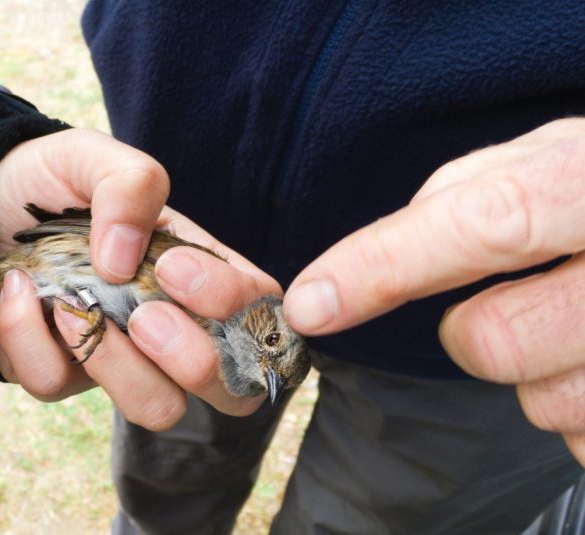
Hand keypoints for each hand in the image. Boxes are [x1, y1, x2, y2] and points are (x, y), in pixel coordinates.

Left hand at [0, 129, 279, 428]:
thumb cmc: (58, 177)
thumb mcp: (97, 157)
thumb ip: (131, 185)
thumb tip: (123, 261)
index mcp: (202, 274)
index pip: (260, 316)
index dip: (234, 308)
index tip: (171, 267)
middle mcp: (173, 326)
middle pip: (230, 392)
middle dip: (192, 360)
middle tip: (143, 314)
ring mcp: (122, 358)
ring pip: (155, 409)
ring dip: (116, 364)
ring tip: (70, 305)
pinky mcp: (62, 372)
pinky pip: (58, 386)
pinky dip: (31, 339)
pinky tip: (20, 291)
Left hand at [282, 118, 584, 462]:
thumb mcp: (553, 158)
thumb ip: (473, 192)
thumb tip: (388, 251)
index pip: (485, 222)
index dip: (386, 266)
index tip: (311, 302)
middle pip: (496, 342)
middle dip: (469, 335)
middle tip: (509, 301)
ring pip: (543, 404)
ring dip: (534, 374)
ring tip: (574, 327)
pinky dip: (576, 408)